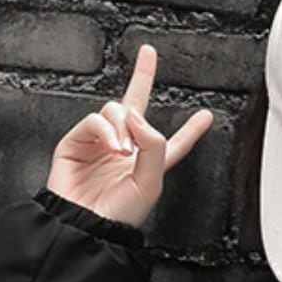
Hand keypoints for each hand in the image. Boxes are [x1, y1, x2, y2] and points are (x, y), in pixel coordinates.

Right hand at [47, 43, 213, 229]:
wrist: (84, 227)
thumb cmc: (118, 215)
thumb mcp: (151, 182)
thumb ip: (154, 145)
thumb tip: (138, 116)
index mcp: (148, 163)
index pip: (175, 142)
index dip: (191, 130)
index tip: (206, 115)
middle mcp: (124, 149)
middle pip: (136, 105)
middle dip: (142, 76)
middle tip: (148, 54)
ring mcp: (99, 144)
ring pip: (115, 110)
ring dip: (123, 125)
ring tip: (124, 150)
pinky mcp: (76, 143)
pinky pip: (94, 119)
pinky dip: (106, 129)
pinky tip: (112, 145)